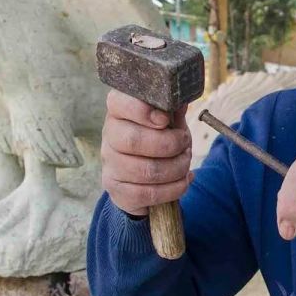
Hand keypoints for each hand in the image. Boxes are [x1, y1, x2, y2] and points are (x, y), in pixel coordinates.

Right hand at [101, 89, 193, 216]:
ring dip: (176, 167)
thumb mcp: (169, 121)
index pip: (118, 103)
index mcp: (119, 111)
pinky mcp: (117, 189)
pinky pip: (148, 194)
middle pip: (133, 140)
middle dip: (169, 143)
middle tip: (185, 143)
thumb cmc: (158, 139)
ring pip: (145, 170)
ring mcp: (110, 164)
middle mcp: (109, 136)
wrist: (143, 176)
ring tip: (186, 161)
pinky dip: (175, 188)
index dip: (142, 111)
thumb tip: (180, 101)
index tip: (165, 119)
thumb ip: (173, 110)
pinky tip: (184, 179)